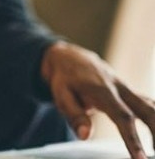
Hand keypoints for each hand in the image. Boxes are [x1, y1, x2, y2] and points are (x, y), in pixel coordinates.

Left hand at [41, 41, 154, 158]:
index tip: (141, 158)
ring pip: (150, 106)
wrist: (69, 57)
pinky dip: (154, 118)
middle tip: (154, 156)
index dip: (133, 138)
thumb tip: (86, 136)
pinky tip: (154, 133)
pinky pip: (146, 104)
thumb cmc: (64, 78)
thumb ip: (74, 116)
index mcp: (102, 90)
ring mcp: (125, 88)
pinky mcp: (127, 91)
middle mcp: (119, 88)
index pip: (123, 116)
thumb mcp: (61, 95)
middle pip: (148, 110)